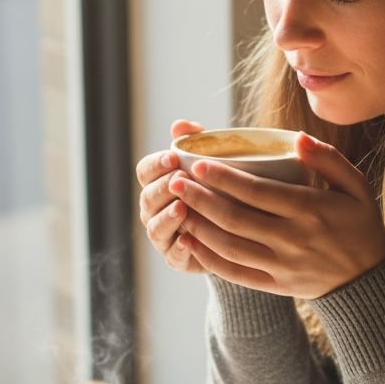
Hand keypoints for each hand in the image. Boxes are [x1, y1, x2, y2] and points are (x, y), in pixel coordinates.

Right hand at [136, 120, 207, 273]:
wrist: (239, 228)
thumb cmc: (219, 188)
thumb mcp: (210, 162)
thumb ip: (195, 141)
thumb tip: (181, 125)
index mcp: (158, 183)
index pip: (145, 171)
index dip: (156, 164)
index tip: (174, 157)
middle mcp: (154, 209)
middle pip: (147, 197)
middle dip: (162, 188)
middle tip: (179, 180)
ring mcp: (163, 235)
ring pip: (155, 227)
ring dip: (167, 217)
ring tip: (182, 207)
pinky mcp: (177, 258)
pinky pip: (172, 255)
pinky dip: (179, 248)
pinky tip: (189, 240)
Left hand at [167, 131, 384, 297]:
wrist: (368, 280)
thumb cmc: (359, 223)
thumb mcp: (356, 186)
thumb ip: (327, 159)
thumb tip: (297, 138)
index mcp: (311, 210)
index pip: (258, 192)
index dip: (224, 178)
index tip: (198, 164)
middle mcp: (293, 239)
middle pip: (235, 218)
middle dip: (200, 199)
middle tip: (174, 181)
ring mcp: (282, 265)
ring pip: (229, 247)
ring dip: (198, 227)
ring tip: (177, 208)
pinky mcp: (275, 284)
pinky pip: (235, 273)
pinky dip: (209, 259)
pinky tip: (191, 241)